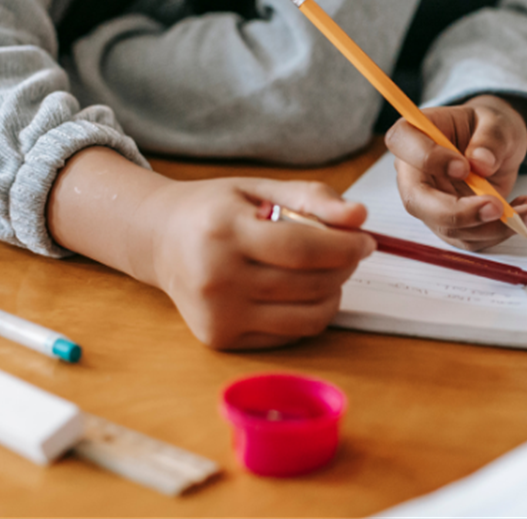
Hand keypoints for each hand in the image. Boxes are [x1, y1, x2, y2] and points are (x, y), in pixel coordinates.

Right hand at [131, 178, 375, 348]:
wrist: (160, 240)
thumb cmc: (215, 210)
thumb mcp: (260, 188)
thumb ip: (312, 197)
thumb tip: (359, 217)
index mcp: (223, 231)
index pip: (301, 248)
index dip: (344, 246)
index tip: (366, 240)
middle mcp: (216, 277)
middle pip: (308, 284)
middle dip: (344, 267)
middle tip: (351, 251)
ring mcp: (216, 314)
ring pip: (306, 316)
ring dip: (333, 293)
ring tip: (329, 271)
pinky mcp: (220, 338)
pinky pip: (289, 334)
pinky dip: (308, 313)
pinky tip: (300, 291)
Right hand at [384, 95, 526, 250]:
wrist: (497, 146)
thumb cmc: (488, 127)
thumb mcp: (496, 121)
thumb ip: (490, 138)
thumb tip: (481, 163)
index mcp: (415, 134)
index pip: (403, 143)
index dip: (428, 158)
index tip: (463, 166)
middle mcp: (415, 172)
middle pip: (417, 200)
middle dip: (458, 212)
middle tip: (496, 207)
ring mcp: (430, 203)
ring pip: (448, 228)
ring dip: (492, 227)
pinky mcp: (450, 224)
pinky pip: (470, 239)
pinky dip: (500, 232)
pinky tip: (522, 213)